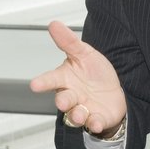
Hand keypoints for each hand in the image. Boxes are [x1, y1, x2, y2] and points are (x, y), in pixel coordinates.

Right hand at [29, 21, 126, 136]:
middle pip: (63, 99)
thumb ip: (69, 42)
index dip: (43, 82)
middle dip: (63, 101)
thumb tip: (54, 24)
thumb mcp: (84, 53)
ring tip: (81, 113)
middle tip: (62, 101)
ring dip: (77, 115)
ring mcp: (83, 109)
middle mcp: (72, 96)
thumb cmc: (95, 73)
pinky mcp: (96, 119)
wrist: (115, 92)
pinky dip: (95, 124)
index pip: (51, 79)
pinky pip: (94, 123)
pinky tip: (96, 122)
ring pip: (75, 115)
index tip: (34, 84)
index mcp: (66, 79)